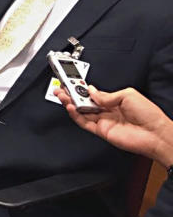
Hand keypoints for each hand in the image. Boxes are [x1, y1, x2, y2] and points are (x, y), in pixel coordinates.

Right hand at [56, 86, 172, 166]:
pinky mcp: (101, 131)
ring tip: (61, 95)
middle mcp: (107, 111)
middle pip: (84, 102)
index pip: (93, 94)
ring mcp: (104, 121)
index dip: (81, 88)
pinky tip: (71, 107)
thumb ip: (106, 95)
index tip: (71, 82)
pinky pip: (84, 122)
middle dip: (71, 95)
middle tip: (61, 88)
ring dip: (70, 103)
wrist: (155, 134)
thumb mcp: (128, 95)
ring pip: (81, 112)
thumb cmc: (149, 114)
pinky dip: (75, 115)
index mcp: (114, 101)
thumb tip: (92, 92)